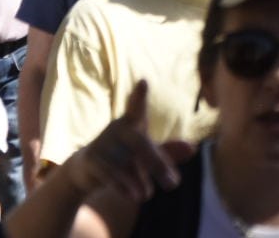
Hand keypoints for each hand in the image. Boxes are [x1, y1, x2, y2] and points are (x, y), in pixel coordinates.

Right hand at [61, 81, 190, 203]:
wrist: (85, 170)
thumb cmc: (123, 156)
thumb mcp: (146, 153)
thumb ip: (168, 151)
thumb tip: (193, 148)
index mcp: (131, 123)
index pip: (137, 107)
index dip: (139, 96)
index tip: (143, 82)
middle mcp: (117, 129)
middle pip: (140, 144)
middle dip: (158, 164)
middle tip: (174, 184)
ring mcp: (102, 144)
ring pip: (125, 162)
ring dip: (139, 180)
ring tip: (147, 195)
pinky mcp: (91, 160)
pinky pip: (110, 175)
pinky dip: (123, 187)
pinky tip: (134, 196)